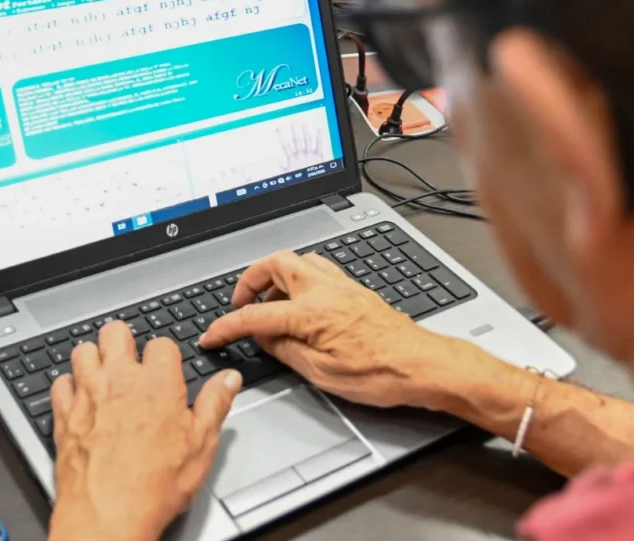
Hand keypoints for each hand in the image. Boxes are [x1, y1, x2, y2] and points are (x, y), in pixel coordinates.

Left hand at [48, 323, 242, 540]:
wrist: (107, 517)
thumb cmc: (154, 487)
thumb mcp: (201, 446)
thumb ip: (215, 405)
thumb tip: (229, 380)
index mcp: (157, 383)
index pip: (161, 343)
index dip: (166, 354)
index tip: (167, 369)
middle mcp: (119, 380)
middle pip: (115, 332)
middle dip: (124, 341)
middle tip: (131, 360)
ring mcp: (87, 395)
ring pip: (83, 350)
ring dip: (93, 358)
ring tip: (104, 374)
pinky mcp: (63, 415)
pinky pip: (59, 383)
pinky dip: (69, 386)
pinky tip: (80, 399)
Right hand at [200, 251, 466, 407]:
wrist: (421, 365)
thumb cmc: (380, 373)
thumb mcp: (320, 373)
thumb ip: (285, 351)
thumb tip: (264, 339)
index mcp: (310, 312)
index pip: (256, 315)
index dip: (227, 326)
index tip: (212, 335)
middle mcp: (324, 289)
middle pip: (275, 263)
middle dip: (249, 279)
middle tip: (239, 303)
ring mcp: (342, 285)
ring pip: (299, 260)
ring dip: (276, 274)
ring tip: (267, 300)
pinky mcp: (354, 290)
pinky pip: (318, 269)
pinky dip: (299, 278)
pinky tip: (300, 300)